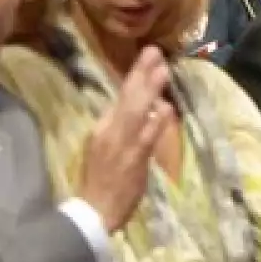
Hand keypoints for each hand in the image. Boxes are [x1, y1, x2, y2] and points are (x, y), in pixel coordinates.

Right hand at [76, 47, 172, 231]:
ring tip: (163, 69)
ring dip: (151, 90)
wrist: (95, 210)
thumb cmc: (102, 180)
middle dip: (143, 74)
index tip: (148, 57)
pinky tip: (165, 108)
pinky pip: (147, 137)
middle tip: (155, 51)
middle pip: (128, 97)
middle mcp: (111, 131)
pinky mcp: (134, 159)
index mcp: (103, 127)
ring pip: (138, 111)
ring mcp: (123, 144)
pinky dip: (156, 122)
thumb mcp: (107, 147)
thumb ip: (125, 127)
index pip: (121, 96)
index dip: (135, 76)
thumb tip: (148, 108)